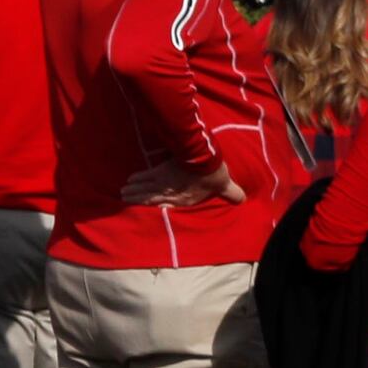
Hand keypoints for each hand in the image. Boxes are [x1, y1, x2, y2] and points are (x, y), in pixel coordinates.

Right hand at [122, 159, 242, 210]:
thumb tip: (243, 199)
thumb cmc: (212, 174)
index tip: (143, 207)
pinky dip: (138, 179)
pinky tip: (131, 179)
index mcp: (184, 200)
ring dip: (134, 191)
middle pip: (150, 198)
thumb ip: (231, 193)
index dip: (154, 207)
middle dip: (138, 199)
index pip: (165, 206)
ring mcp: (163, 183)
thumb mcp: (224, 184)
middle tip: (125, 198)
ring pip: (145, 189)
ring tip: (124, 192)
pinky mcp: (160, 171)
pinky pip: (146, 176)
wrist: (202, 159)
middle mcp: (170, 194)